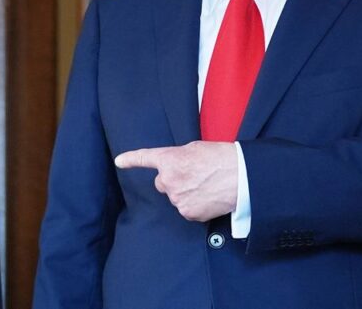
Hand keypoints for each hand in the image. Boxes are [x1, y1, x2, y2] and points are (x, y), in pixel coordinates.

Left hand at [115, 141, 237, 221]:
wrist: (241, 177)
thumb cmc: (221, 158)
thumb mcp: (195, 149)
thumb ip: (179, 158)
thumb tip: (176, 167)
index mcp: (169, 160)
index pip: (145, 158)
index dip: (131, 160)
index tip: (119, 161)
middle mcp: (169, 180)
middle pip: (162, 183)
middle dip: (173, 180)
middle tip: (194, 176)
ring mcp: (177, 199)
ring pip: (175, 197)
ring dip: (186, 193)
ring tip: (206, 185)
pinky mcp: (188, 213)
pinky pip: (186, 209)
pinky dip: (195, 205)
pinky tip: (208, 197)